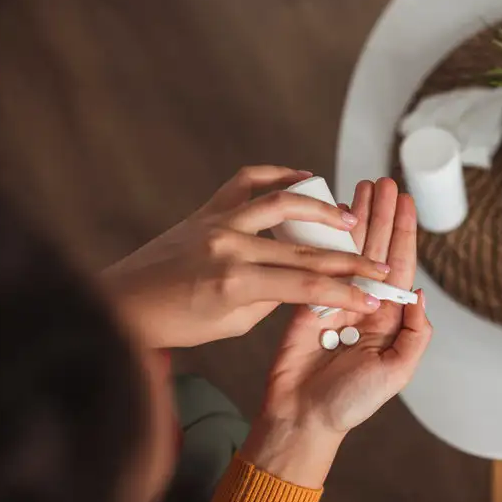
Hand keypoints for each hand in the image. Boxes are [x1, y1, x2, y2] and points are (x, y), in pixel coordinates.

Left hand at [103, 166, 390, 347]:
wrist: (122, 303)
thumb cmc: (173, 324)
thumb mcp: (230, 324)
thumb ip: (269, 299)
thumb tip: (301, 282)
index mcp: (235, 283)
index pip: (307, 286)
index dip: (347, 291)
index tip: (375, 296)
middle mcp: (229, 245)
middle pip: (305, 250)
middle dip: (349, 259)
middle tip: (379, 264)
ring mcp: (216, 221)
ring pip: (283, 203)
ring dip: (322, 209)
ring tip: (349, 218)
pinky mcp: (206, 209)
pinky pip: (248, 181)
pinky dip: (278, 176)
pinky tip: (303, 179)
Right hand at [242, 178, 431, 484]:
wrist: (302, 417)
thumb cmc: (350, 403)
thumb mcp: (396, 372)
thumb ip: (415, 333)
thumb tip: (418, 293)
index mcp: (389, 318)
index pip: (399, 266)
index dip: (403, 232)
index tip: (406, 202)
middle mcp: (364, 304)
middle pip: (375, 249)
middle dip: (381, 214)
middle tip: (384, 181)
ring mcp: (334, 301)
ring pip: (348, 250)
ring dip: (356, 219)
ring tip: (362, 186)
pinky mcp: (306, 302)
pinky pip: (317, 264)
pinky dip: (324, 239)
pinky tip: (329, 217)